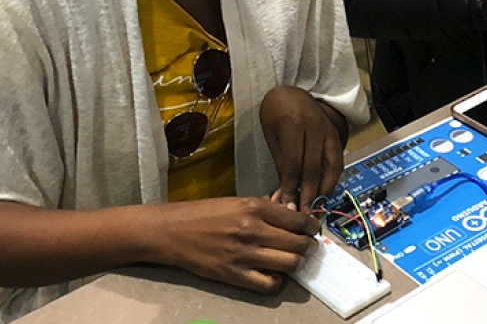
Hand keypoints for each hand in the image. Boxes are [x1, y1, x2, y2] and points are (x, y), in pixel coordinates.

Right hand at [150, 197, 318, 292]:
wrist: (173, 231)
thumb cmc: (204, 214)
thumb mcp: (237, 202)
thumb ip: (265, 210)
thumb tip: (293, 218)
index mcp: (254, 207)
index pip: (298, 220)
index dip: (311, 227)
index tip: (313, 230)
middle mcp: (252, 229)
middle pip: (298, 244)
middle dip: (309, 247)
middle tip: (308, 247)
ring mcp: (244, 254)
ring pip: (290, 264)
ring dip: (296, 263)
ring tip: (292, 260)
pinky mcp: (234, 275)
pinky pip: (269, 284)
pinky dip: (276, 281)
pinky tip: (272, 274)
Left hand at [260, 86, 346, 212]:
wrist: (291, 91)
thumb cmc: (275, 114)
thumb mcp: (272, 136)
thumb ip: (281, 164)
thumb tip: (282, 197)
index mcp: (293, 124)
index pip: (294, 164)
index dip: (291, 188)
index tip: (287, 208)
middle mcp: (315, 128)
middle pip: (314, 168)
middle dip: (308, 195)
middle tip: (302, 216)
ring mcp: (329, 131)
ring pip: (331, 167)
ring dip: (324, 191)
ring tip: (316, 209)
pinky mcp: (336, 136)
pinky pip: (338, 162)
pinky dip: (333, 180)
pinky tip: (325, 193)